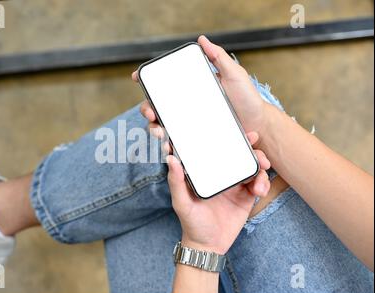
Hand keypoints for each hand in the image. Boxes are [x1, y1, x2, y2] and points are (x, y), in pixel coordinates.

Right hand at [133, 35, 268, 136]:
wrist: (259, 125)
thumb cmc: (248, 99)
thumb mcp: (234, 74)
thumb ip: (219, 57)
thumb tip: (201, 40)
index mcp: (191, 90)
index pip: (165, 85)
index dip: (148, 81)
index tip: (138, 77)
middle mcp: (187, 107)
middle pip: (157, 107)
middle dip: (147, 109)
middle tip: (150, 112)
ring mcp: (190, 125)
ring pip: (163, 127)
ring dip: (154, 130)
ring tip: (160, 134)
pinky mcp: (196, 140)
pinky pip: (178, 143)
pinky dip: (170, 146)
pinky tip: (169, 147)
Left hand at [166, 132, 269, 253]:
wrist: (209, 246)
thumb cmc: (191, 223)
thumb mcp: (181, 203)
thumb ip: (176, 182)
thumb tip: (171, 158)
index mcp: (205, 171)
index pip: (217, 149)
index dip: (229, 137)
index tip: (240, 131)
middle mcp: (220, 173)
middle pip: (239, 154)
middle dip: (252, 151)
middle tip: (259, 155)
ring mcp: (234, 183)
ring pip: (251, 167)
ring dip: (260, 167)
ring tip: (261, 175)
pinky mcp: (246, 196)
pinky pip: (258, 183)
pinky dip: (262, 183)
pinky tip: (260, 191)